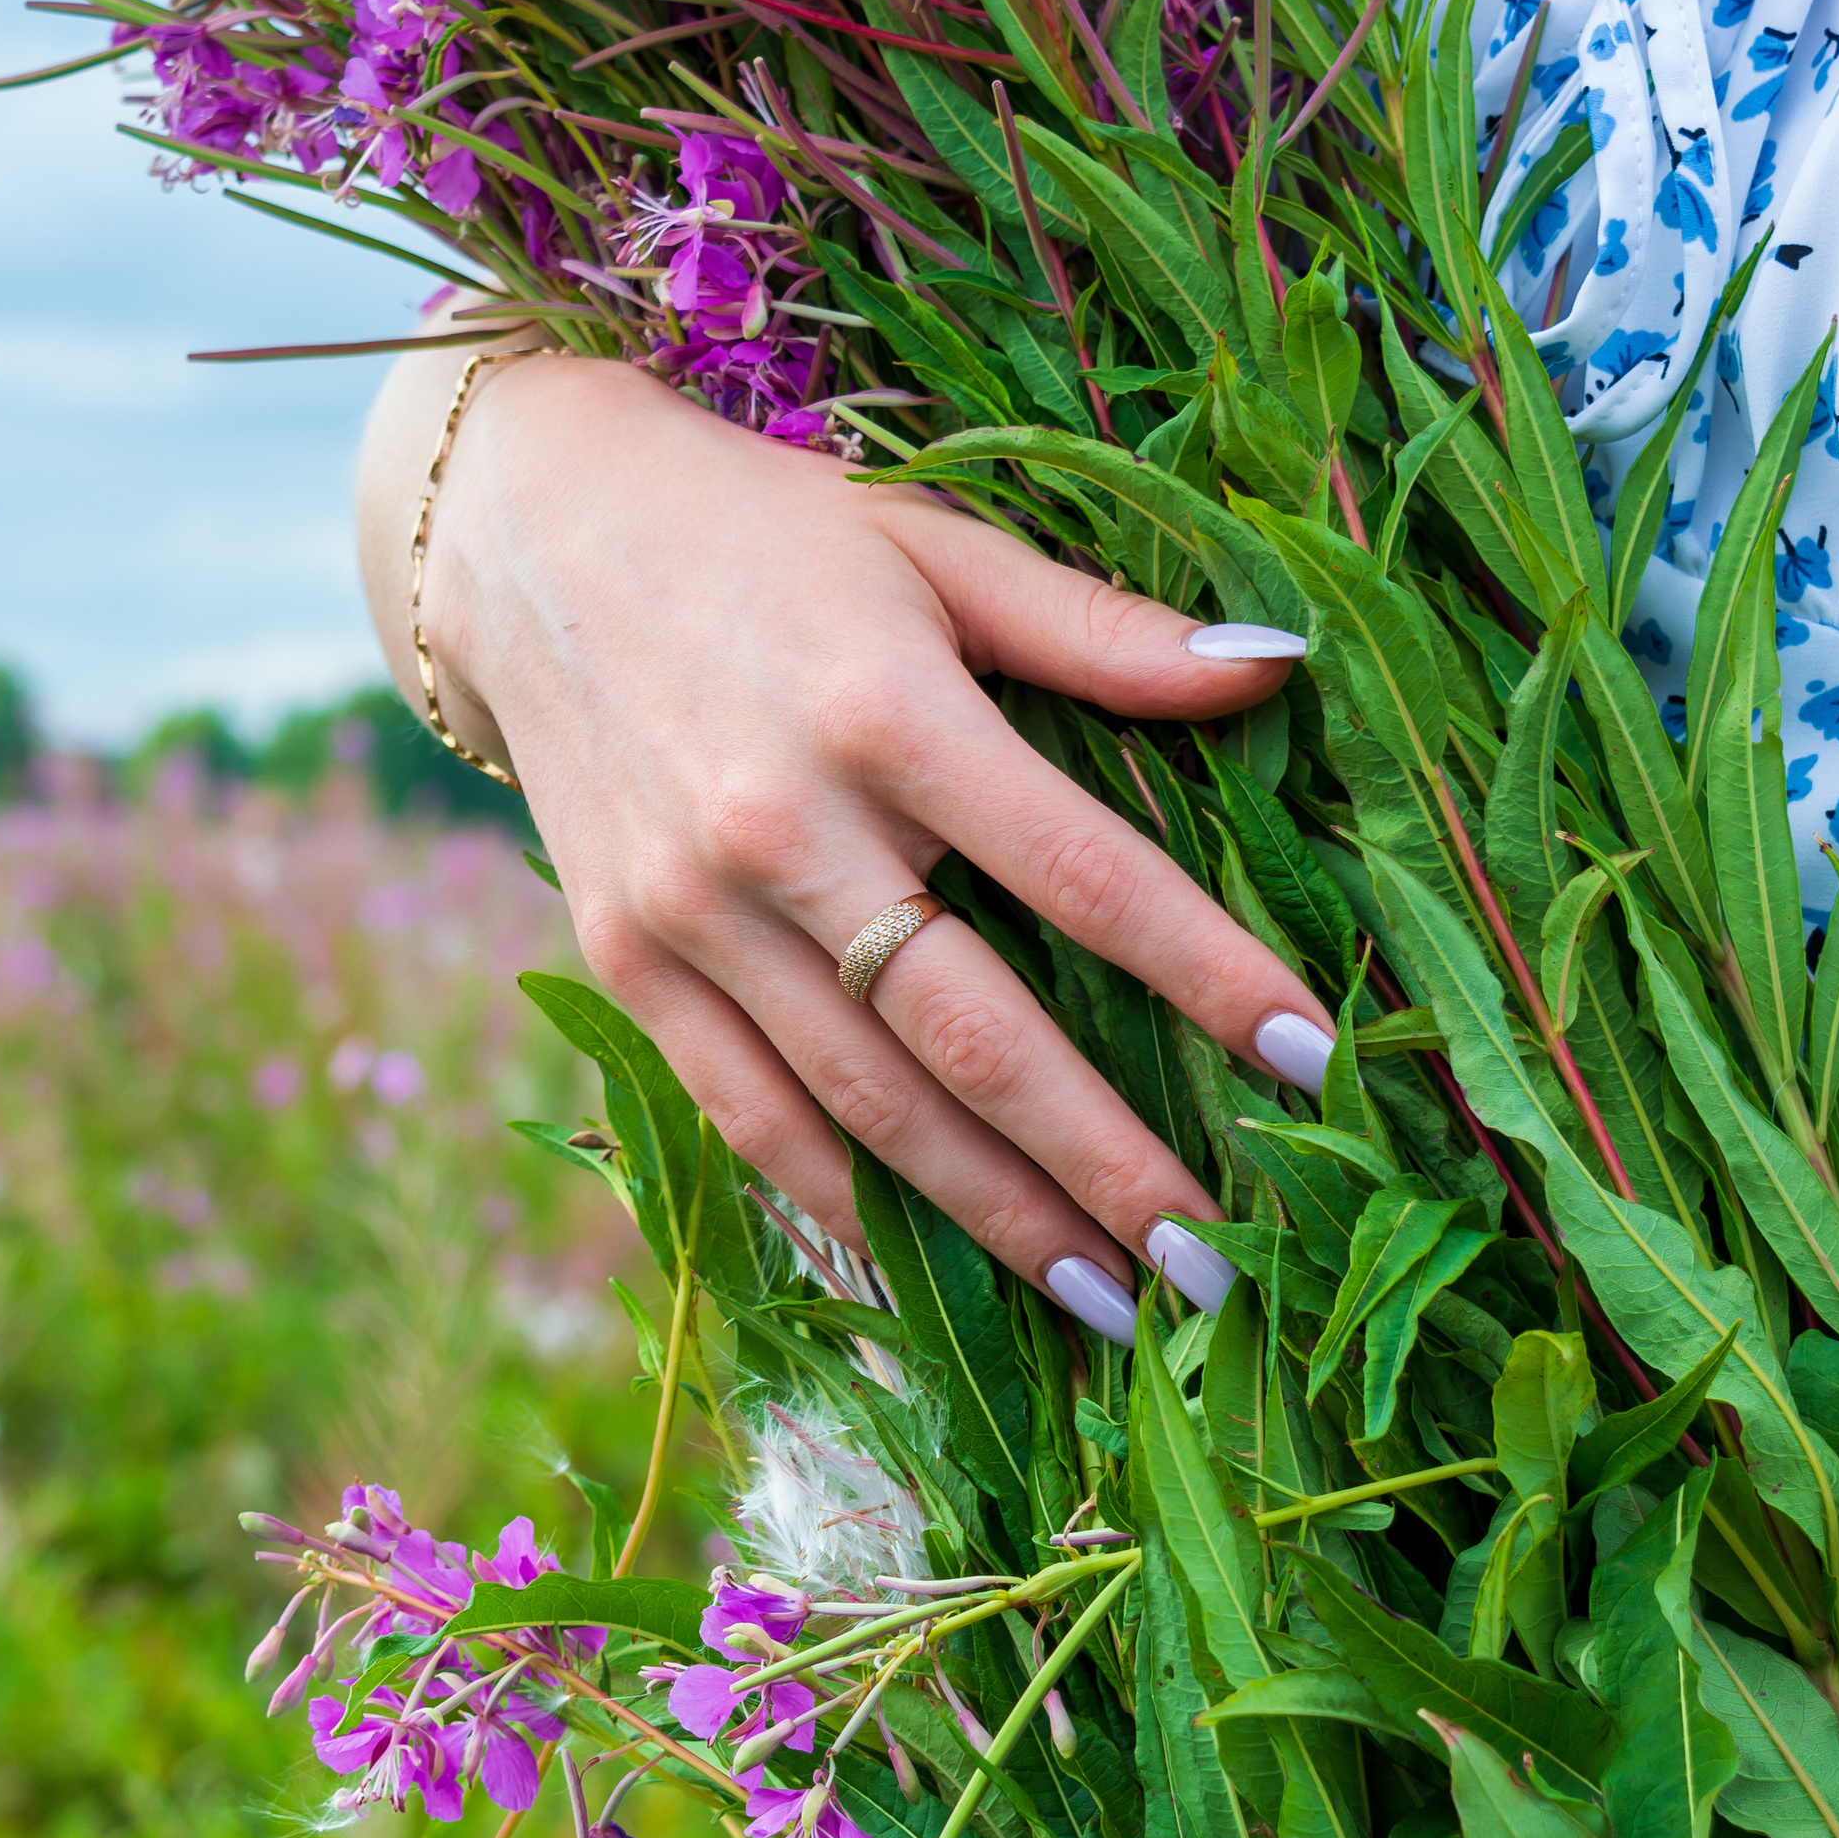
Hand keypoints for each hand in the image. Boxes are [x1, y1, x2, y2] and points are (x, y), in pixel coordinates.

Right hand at [372, 346, 1333, 1336]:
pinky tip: (933, 1277)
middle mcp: (784, 827)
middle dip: (1106, 1163)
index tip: (1310, 1060)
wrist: (528, 539)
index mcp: (885, 709)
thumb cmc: (768, 536)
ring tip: (1112, 1301)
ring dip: (996, 1220)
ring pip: (867, 1104)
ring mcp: (692, 912)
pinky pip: (749, 1115)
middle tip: (1216, 1264)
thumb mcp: (937, 546)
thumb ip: (1100, 630)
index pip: (1084, 873)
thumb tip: (1278, 678)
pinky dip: (845, 1203)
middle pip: (975, 1034)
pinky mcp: (626, 963)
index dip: (1205, 972)